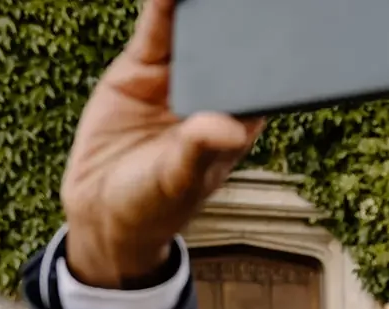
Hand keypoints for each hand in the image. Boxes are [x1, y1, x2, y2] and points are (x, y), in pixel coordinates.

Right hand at [60, 0, 265, 285]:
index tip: (287, 22)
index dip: (276, 51)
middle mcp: (214, 94)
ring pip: (195, 30)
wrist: (100, 208)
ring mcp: (179, 77)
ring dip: (202, 6)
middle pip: (233, 45)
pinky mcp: (142, 67)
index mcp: (239, 121)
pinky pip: (155, 29)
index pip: (267, 79)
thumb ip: (201, 151)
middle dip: (241, 16)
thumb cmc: (154, 205)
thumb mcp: (178, 180)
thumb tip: (231, 130)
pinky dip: (162, 6)